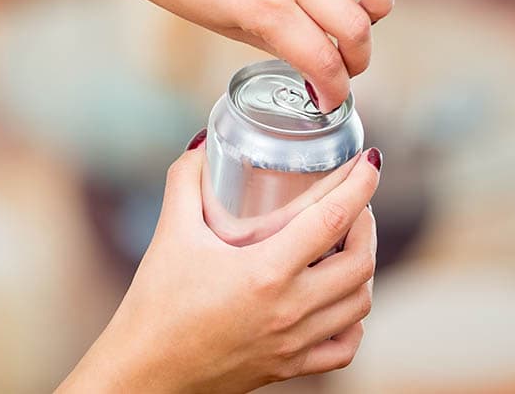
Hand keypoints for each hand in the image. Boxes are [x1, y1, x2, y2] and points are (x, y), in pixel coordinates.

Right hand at [58, 145, 380, 392]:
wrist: (145, 372)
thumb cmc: (155, 305)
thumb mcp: (171, 234)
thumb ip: (186, 181)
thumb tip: (201, 144)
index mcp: (265, 272)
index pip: (333, 219)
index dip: (360, 185)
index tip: (370, 163)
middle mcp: (290, 310)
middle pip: (361, 262)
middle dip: (366, 223)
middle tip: (354, 202)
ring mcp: (294, 343)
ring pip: (360, 303)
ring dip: (363, 267)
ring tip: (346, 244)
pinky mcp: (289, 367)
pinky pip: (344, 347)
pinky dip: (352, 319)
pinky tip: (338, 300)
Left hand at [93, 0, 394, 111]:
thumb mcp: (226, 27)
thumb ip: (278, 40)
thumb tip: (316, 60)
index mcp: (262, 8)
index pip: (322, 60)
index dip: (335, 90)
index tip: (332, 100)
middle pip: (355, 25)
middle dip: (358, 58)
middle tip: (346, 66)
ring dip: (376, 7)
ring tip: (360, 19)